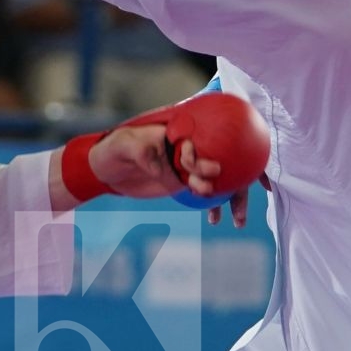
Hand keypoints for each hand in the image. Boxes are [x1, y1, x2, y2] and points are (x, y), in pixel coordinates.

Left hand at [87, 124, 250, 227]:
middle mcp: (189, 144)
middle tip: (247, 194)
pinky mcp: (182, 180)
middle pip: (225, 156)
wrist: (104, 167)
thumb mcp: (124, 145)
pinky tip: (217, 219)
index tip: (223, 168)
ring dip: (233, 197)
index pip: (210, 136)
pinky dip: (215, 204)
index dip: (225, 149)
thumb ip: (142, 150)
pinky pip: (206, 190)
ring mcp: (187, 163)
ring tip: (236, 221)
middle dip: (243, 175)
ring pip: (220, 176)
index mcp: (179, 130)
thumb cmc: (113, 148)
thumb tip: (160, 165)